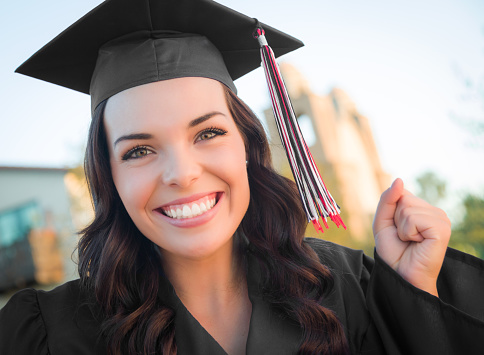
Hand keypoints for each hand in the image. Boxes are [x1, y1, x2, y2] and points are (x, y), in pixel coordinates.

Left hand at [373, 178, 450, 296]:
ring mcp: (441, 219)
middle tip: (403, 238)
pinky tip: (417, 243)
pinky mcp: (442, 229)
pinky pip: (413, 218)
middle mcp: (434, 211)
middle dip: (395, 220)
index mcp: (422, 208)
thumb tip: (399, 179)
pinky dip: (408, 232)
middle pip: (403, 198)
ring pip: (407, 208)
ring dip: (401, 228)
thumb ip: (387, 199)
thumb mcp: (383, 221)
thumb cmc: (393, 251)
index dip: (390, 211)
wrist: (400, 275)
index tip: (396, 229)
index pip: (400, 193)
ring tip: (410, 241)